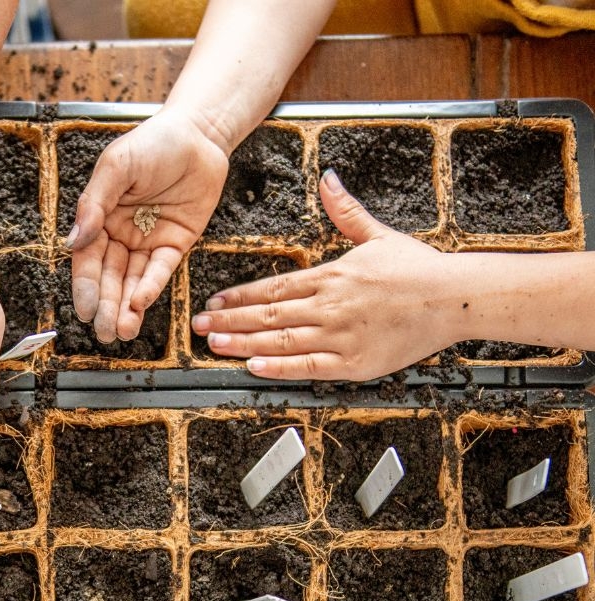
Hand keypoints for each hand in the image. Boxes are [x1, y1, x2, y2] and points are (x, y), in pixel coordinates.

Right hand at [68, 107, 229, 342]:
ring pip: (133, 281)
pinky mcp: (175, 245)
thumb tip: (74, 240)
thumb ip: (95, 202)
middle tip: (104, 333)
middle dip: (106, 306)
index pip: (88, 259)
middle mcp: (121, 235)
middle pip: (110, 277)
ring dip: (126, 307)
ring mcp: (148, 242)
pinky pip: (160, 272)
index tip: (84, 310)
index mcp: (101, 217)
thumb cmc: (154, 141)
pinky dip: (150, 288)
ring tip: (121, 332)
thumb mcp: (117, 165)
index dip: (85, 286)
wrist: (200, 134)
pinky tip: (140, 305)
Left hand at [192, 171, 454, 380]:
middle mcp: (330, 306)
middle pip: (268, 314)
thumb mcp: (378, 234)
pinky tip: (253, 366)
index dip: (240, 295)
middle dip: (229, 320)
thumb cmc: (419, 269)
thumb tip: (329, 179)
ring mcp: (340, 336)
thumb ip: (346, 212)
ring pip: (281, 340)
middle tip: (199, 325)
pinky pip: (308, 367)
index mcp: (332, 275)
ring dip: (243, 343)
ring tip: (215, 345)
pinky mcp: (354, 363)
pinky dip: (278, 367)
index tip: (215, 300)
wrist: (455, 297)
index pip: (274, 287)